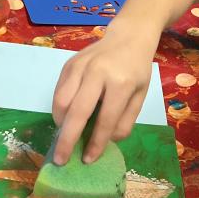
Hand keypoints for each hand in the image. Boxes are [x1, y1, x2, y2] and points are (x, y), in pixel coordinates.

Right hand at [51, 30, 154, 164]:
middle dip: (67, 139)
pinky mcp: (69, 64)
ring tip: (65, 137)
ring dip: (61, 125)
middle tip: (60, 160)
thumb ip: (125, 121)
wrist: (128, 37)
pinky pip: (58, 92)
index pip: (106, 119)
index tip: (88, 159)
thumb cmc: (136, 70)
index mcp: (121, 82)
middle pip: (77, 111)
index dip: (96, 142)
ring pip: (61, 102)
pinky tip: (66, 118)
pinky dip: (59, 110)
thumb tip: (105, 142)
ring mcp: (80, 66)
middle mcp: (97, 73)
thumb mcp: (140, 96)